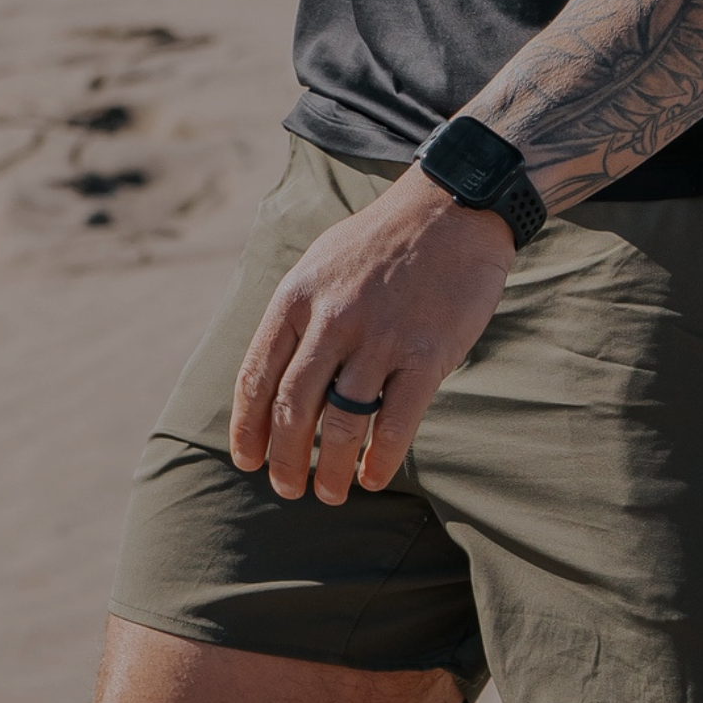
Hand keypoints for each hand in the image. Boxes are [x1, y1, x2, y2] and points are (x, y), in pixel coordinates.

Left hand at [231, 169, 513, 504]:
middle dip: (284, 459)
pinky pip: (395, 424)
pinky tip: (373, 478)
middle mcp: (333, 319)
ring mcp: (380, 338)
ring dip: (329, 470)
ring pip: (341, 424)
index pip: (257, 375)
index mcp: (298, 296)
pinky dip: (380, 460)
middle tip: (287, 488)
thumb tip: (274, 377)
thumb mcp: (322, 262)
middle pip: (293, 409)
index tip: (247, 461)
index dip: (247, 428)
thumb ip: (298, 315)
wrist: (454, 208)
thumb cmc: (383, 240)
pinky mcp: (426, 354)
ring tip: (328, 494)